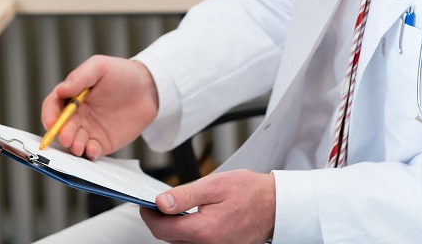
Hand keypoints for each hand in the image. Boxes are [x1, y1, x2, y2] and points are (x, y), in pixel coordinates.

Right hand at [40, 55, 158, 159]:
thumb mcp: (100, 67)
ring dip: (73, 146)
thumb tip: (61, 90)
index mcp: (72, 96)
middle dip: (61, 134)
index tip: (50, 122)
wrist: (148, 89)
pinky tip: (92, 150)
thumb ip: (80, 76)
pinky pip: (91, 151)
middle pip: (61, 127)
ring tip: (78, 147)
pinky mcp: (101, 142)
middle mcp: (77, 115)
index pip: (53, 106)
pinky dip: (89, 154)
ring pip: (74, 142)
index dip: (49, 114)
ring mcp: (88, 130)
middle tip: (66, 138)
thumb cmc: (122, 73)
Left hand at [139, 170, 275, 243]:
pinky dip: (190, 233)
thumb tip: (161, 202)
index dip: (149, 216)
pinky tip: (194, 219)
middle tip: (161, 203)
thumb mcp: (215, 185)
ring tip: (177, 209)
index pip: (162, 229)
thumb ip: (185, 196)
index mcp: (204, 230)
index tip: (146, 205)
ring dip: (175, 228)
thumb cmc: (250, 192)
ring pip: (181, 243)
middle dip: (161, 221)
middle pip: (170, 238)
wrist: (275, 205)